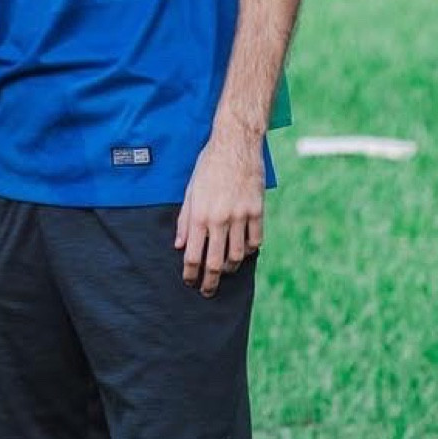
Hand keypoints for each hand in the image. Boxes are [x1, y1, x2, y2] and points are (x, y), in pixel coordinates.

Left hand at [174, 125, 265, 296]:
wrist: (235, 147)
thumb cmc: (208, 167)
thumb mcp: (190, 191)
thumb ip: (184, 220)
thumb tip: (179, 245)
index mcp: (199, 216)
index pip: (193, 255)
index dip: (190, 274)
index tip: (189, 283)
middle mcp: (220, 220)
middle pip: (215, 262)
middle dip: (210, 282)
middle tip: (207, 291)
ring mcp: (241, 217)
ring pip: (237, 256)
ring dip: (229, 268)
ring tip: (224, 271)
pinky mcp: (257, 212)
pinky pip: (255, 241)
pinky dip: (249, 250)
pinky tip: (243, 252)